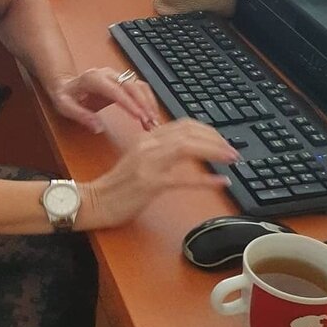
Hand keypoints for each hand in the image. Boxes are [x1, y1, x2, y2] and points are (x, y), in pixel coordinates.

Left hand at [49, 68, 159, 132]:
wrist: (65, 84)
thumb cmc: (65, 95)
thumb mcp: (65, 107)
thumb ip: (81, 116)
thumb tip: (98, 128)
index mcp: (94, 78)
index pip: (117, 91)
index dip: (130, 104)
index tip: (140, 117)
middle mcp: (108, 74)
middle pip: (132, 86)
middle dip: (144, 104)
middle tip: (151, 123)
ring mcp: (117, 76)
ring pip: (139, 86)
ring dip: (149, 103)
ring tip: (154, 122)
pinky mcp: (122, 81)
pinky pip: (140, 88)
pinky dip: (148, 101)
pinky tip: (151, 115)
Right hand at [76, 118, 238, 229]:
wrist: (94, 202)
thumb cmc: (117, 185)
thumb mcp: (139, 160)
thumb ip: (160, 151)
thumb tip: (187, 149)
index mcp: (147, 139)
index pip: (183, 124)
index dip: (208, 130)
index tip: (221, 141)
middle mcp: (148, 146)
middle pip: (189, 131)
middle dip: (216, 139)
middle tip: (232, 151)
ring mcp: (149, 164)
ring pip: (187, 147)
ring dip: (214, 151)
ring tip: (231, 159)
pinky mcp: (150, 184)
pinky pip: (183, 179)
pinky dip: (206, 180)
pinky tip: (221, 182)